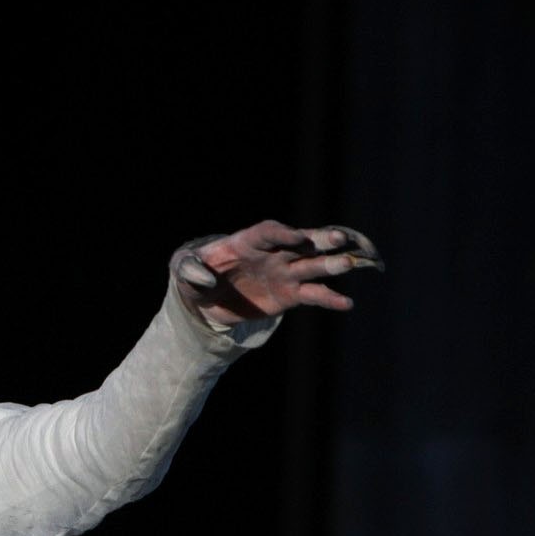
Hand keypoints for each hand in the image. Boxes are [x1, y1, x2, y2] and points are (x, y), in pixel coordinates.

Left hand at [171, 220, 383, 326]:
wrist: (206, 300)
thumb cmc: (194, 275)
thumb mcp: (183, 269)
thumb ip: (190, 269)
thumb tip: (203, 276)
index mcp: (247, 241)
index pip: (268, 232)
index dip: (282, 234)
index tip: (296, 238)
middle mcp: (272, 253)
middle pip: (300, 243)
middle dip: (319, 239)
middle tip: (340, 238)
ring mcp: (284, 273)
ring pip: (313, 266)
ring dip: (332, 264)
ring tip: (351, 264)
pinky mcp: (290, 294)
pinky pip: (313, 295)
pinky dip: (329, 299)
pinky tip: (346, 303)